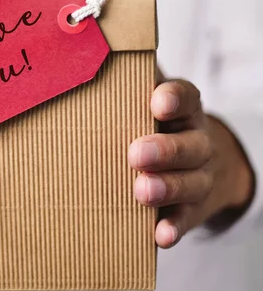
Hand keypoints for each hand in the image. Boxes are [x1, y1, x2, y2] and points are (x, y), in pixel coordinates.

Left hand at [128, 71, 253, 248]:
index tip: (156, 101)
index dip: (174, 99)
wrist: (198, 168)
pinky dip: (174, 227)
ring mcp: (199, 177)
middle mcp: (197, 142)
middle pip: (189, 144)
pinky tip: (160, 235)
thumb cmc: (156, 130)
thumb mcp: (145, 106)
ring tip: (142, 191)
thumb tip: (91, 55)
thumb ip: (128, 86)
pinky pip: (186, 218)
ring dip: (168, 187)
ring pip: (191, 182)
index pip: (187, 98)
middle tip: (136, 153)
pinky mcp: (192, 209)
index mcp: (184, 111)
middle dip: (165, 149)